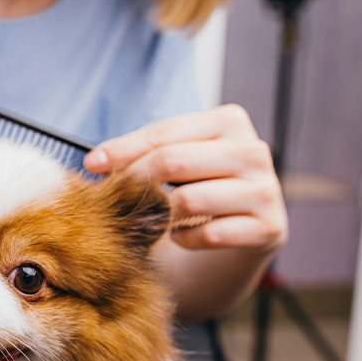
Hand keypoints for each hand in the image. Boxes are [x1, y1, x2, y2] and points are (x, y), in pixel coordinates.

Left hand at [84, 104, 287, 253]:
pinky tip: (178, 237)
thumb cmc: (196, 189)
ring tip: (153, 219)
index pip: (165, 133)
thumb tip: (96, 162)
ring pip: (190, 200)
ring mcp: (266, 189)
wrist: (236, 236)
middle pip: (174, 162)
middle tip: (113, 198)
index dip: (124, 149)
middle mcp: (253, 150)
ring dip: (160, 215)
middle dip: (136, 182)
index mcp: (228, 121)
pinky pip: (210, 234)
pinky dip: (184, 239)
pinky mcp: (270, 227)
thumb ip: (142, 156)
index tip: (92, 164)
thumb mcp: (172, 164)